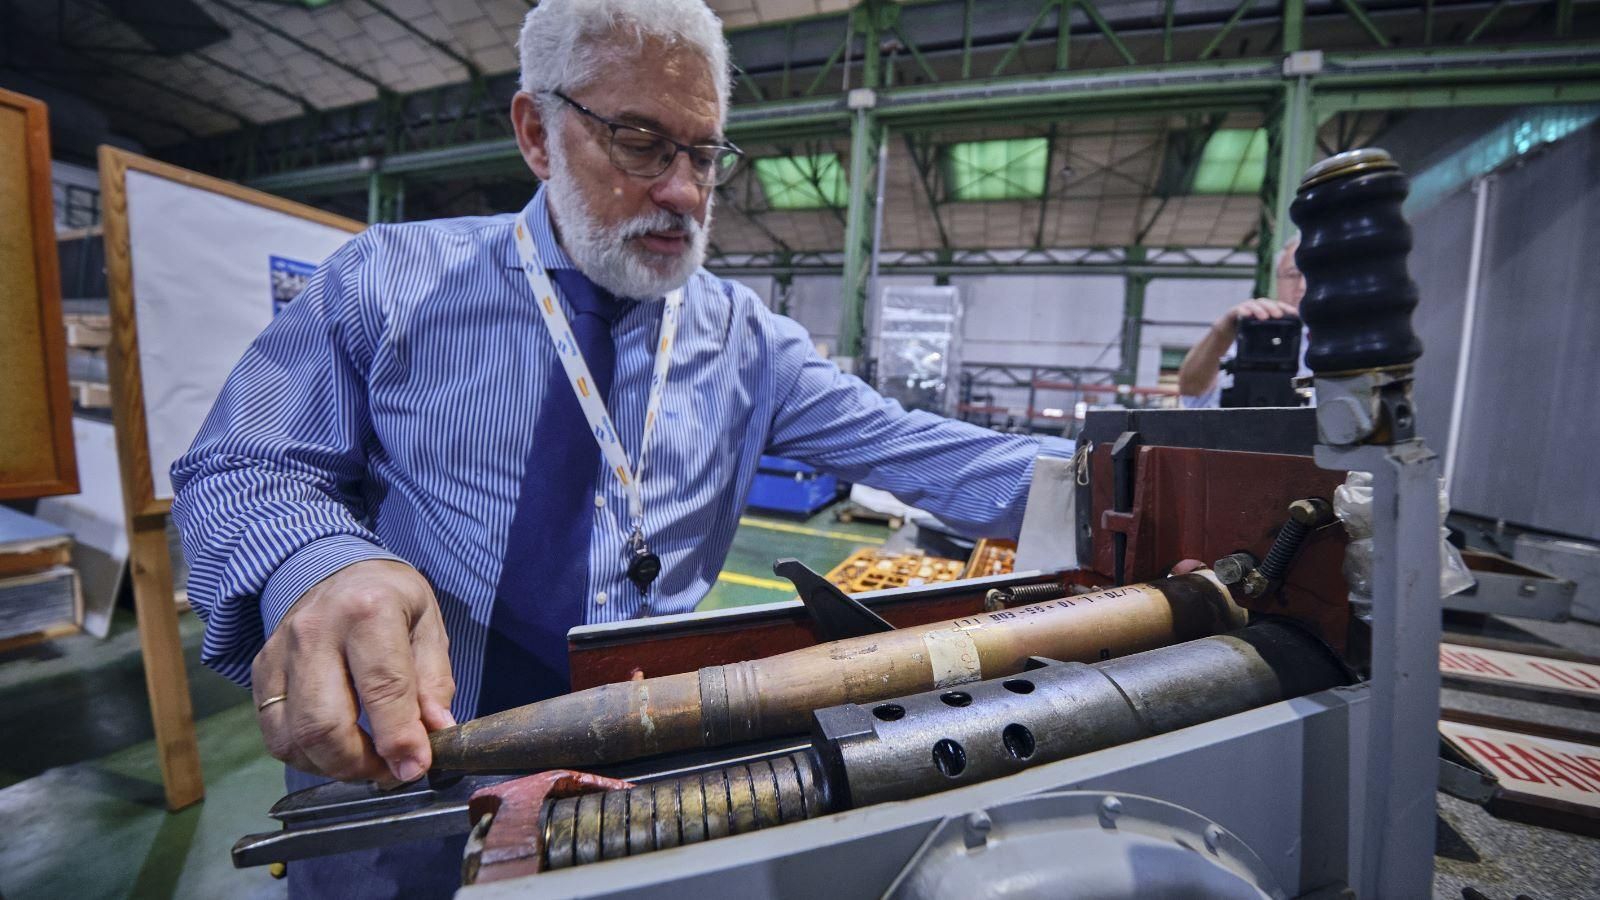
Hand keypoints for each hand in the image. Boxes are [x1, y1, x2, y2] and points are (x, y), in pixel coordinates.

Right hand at [252, 559, 455, 785]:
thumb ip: (434, 681)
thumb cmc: (388, 598)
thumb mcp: (427, 624)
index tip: (415, 768)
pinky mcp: (260, 671)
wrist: (329, 564)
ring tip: (368, 761)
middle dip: (361, 764)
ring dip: (334, 766)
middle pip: (324, 724)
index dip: (400, 739)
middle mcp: (315, 631)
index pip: (382, 688)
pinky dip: (307, 756)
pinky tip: (335, 750)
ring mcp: (280, 653)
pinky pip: (275, 735)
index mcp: (367, 610)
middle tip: (391, 771)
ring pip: (295, 737)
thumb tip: (438, 733)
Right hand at [1216, 298, 1294, 332]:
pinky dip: (1242, 311)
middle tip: (1278, 316)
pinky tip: (1247, 315)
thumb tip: (1286, 353)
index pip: (1277, 306)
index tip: (1294, 314)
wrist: (1224, 334)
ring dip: (1259, 310)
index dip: (1286, 308)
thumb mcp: (1259, 336)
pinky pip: (1238, 309)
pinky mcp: (1232, 312)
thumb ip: (1271, 339)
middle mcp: (1255, 307)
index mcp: (1264, 311)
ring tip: (1264, 317)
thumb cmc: (1244, 334)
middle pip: (1266, 303)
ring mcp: (1243, 308)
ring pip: (1253, 304)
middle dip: (1273, 308)